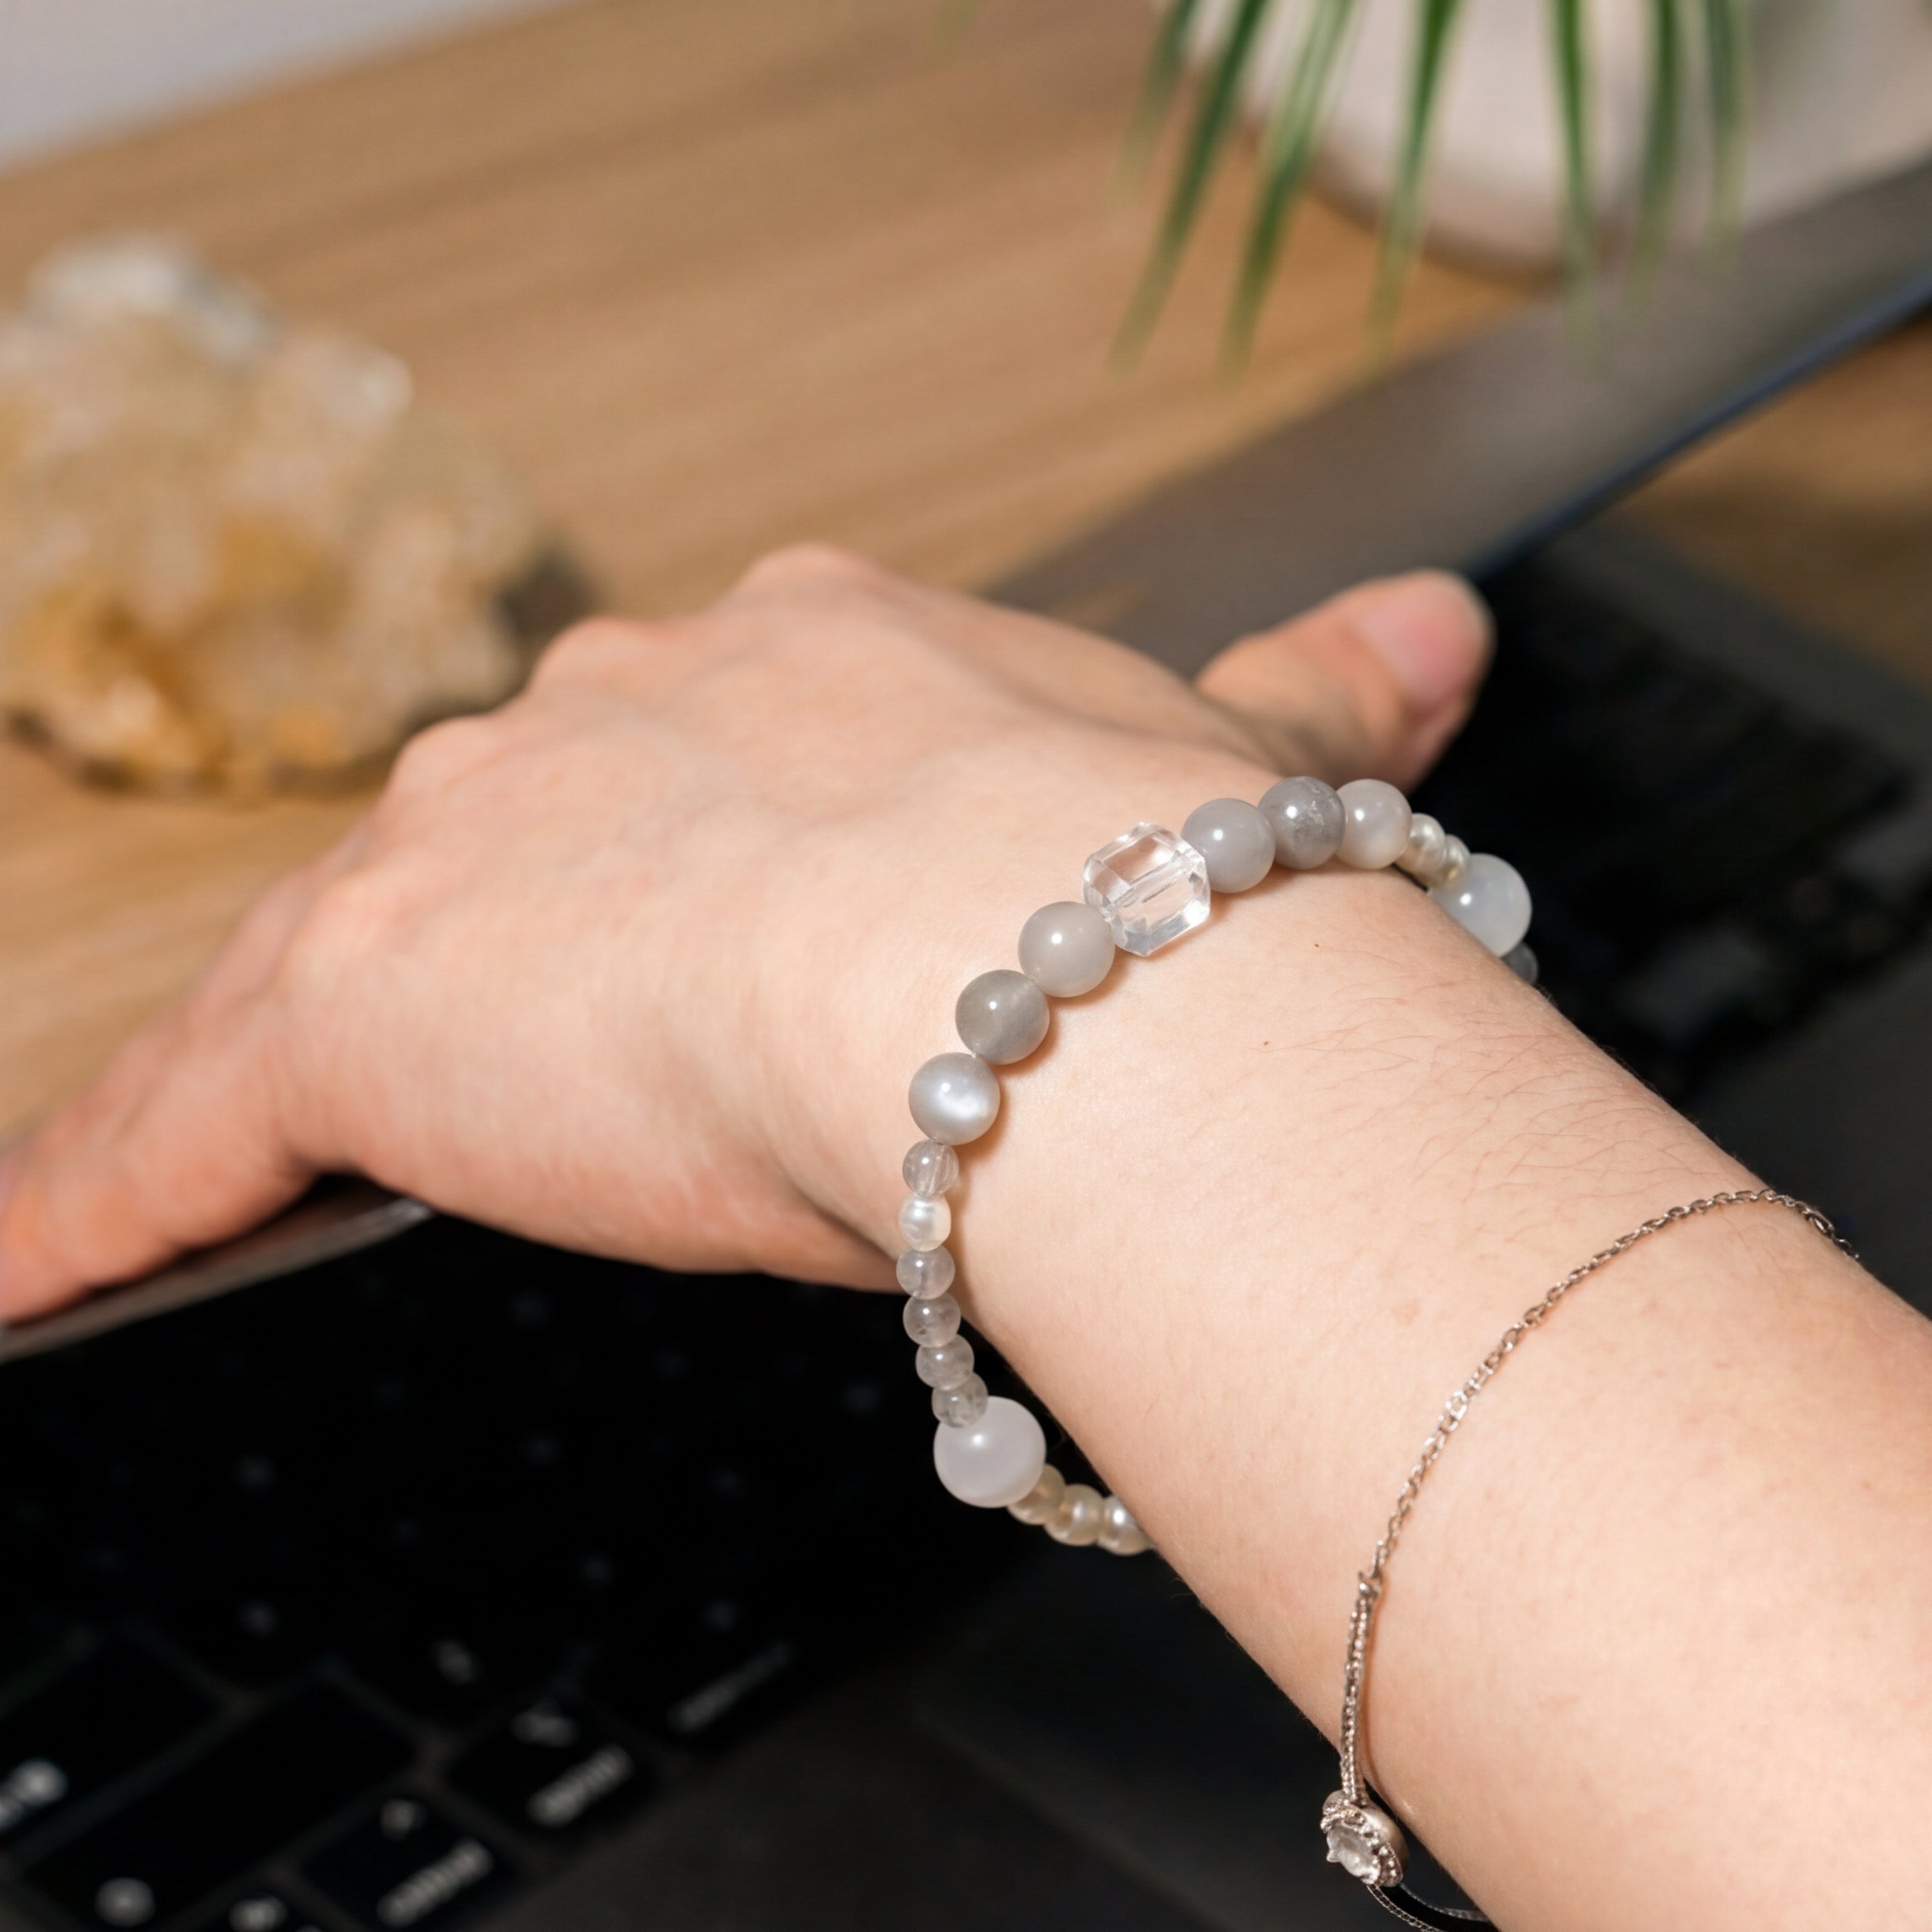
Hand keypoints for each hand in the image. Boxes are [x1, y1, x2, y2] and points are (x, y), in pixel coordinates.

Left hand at [0, 546, 1487, 1318]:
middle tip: (537, 1052)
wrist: (1056, 975)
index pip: (694, 758)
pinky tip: (60, 1253)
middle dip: (528, 940)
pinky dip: (127, 1184)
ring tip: (234, 1160)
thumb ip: (1308, 697)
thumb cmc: (1158, 904)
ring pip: (346, 951)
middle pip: (514, 836)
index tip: (693, 931)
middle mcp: (625, 712)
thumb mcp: (1226, 787)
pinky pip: (199, 1109)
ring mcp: (478, 842)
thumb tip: (1433, 631)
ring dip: (310, 1052)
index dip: (692, 855)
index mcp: (818, 664)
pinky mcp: (368, 998)